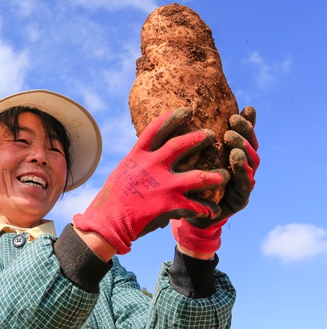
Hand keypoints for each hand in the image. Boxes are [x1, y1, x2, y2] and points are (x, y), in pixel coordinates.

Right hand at [73, 108, 228, 254]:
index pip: (156, 129)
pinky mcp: (170, 205)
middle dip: (198, 138)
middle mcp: (152, 165)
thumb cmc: (112, 198)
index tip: (186, 110)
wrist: (108, 221)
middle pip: (180, 145)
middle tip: (211, 134)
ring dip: (214, 177)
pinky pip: (196, 206)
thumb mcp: (123, 171)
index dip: (172, 118)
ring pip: (198, 177)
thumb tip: (147, 153)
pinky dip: (206, 209)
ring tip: (225, 176)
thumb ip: (138, 161)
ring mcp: (163, 185)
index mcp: (138, 155)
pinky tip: (212, 211)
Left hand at [171, 107, 259, 253]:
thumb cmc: (187, 182)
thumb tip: (185, 111)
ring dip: (243, 150)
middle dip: (244, 132)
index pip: (244, 136)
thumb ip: (193, 139)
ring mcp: (242, 184)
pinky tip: (237, 162)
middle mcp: (240, 168)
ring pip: (251, 164)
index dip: (247, 122)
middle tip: (233, 121)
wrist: (186, 216)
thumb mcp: (188, 158)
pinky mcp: (239, 201)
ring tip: (233, 141)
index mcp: (231, 156)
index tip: (245, 109)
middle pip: (249, 147)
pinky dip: (243, 174)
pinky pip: (245, 186)